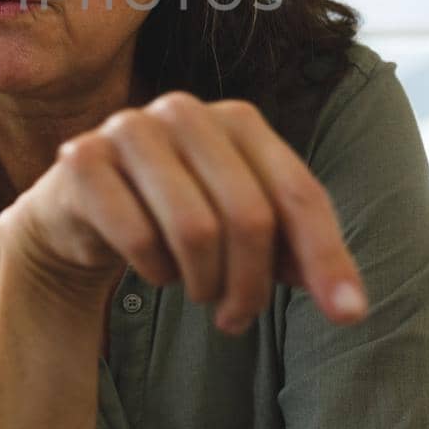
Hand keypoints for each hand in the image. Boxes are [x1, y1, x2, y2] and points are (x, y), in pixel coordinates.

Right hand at [0, 90, 368, 332]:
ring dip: (202, 283)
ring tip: (197, 291)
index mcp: (237, 119)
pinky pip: (137, 236)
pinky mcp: (82, 157)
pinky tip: (151, 268)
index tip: (347, 315)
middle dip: (250, 285)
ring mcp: (129, 128)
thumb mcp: (243, 230)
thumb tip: (346, 301)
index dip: (327, 257)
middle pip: (249, 217)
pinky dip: (153, 270)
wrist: (80, 211)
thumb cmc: (175, 216)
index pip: (299, 193)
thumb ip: (294, 251)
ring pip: (194, 229)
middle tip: (236, 317)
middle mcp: (185, 111)